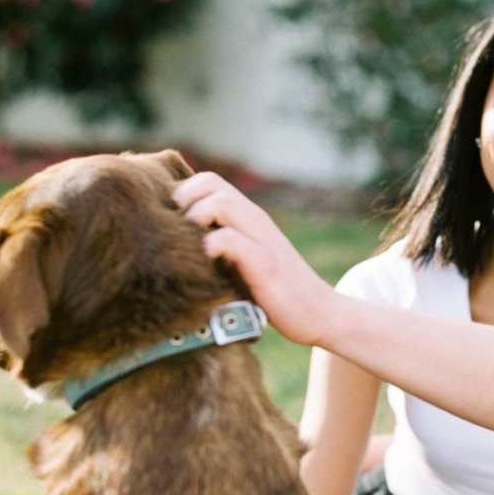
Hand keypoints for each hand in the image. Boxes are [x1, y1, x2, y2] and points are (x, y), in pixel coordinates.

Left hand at [173, 172, 333, 345]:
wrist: (319, 312)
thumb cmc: (277, 292)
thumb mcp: (246, 261)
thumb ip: (225, 246)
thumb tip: (182, 246)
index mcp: (249, 218)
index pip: (210, 181)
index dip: (184, 193)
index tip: (174, 222)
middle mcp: (255, 220)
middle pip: (211, 182)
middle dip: (184, 200)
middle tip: (177, 231)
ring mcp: (261, 239)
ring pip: (221, 202)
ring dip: (196, 217)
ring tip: (192, 244)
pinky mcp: (264, 263)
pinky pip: (230, 239)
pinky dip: (211, 245)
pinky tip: (208, 261)